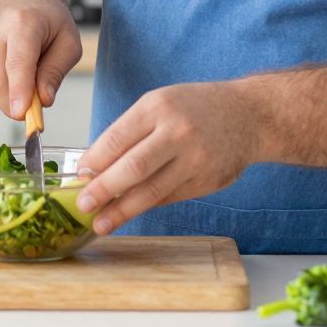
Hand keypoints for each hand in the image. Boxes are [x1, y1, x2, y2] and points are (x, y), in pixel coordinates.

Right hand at [0, 0, 81, 119]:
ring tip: (22, 76)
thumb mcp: (68, 42)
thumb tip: (43, 100)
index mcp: (23, 21)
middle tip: (31, 107)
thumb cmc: (47, 21)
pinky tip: (5, 70)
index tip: (21, 114)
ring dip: (4, 96)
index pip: (17, 62)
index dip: (19, 91)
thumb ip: (56, 72)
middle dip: (13, 104)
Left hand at [74, 82, 257, 234]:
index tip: (78, 177)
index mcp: (157, 107)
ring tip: (101, 222)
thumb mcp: (159, 103)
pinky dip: (146, 206)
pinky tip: (129, 213)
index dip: (94, 162)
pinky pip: (169, 197)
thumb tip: (94, 166)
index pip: (117, 139)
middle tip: (82, 205)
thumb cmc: (194, 107)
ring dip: (122, 210)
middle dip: (103, 189)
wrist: (247, 115)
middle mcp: (177, 132)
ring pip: (151, 190)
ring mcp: (194, 159)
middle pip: (132, 167)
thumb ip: (130, 132)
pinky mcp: (206, 181)